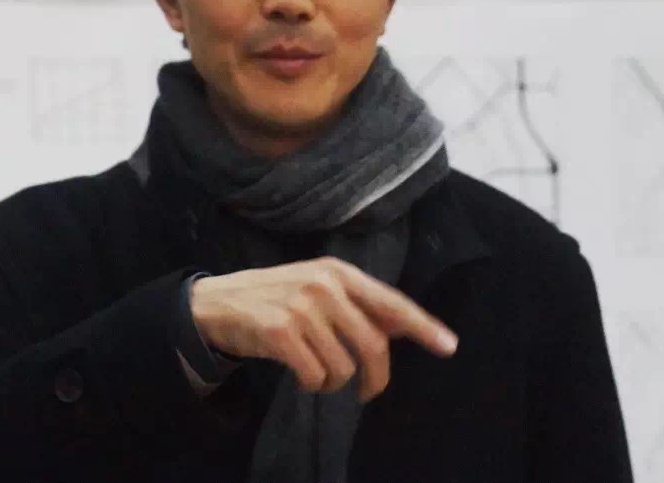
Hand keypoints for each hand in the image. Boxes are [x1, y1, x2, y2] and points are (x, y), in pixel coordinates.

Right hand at [189, 258, 458, 401]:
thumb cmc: (272, 297)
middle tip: (368, 392)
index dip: (422, 326)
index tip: (448, 346)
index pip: (390, 302)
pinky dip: (311, 384)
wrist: (216, 303)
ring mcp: (301, 307)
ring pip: (343, 367)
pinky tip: (298, 374)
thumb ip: (356, 304)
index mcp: (337, 271)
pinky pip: (315, 376)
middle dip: (376, 378)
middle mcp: (323, 285)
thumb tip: (401, 326)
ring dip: (332, 382)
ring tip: (314, 372)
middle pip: (373, 344)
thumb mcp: (315, 287)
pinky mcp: (280, 332)